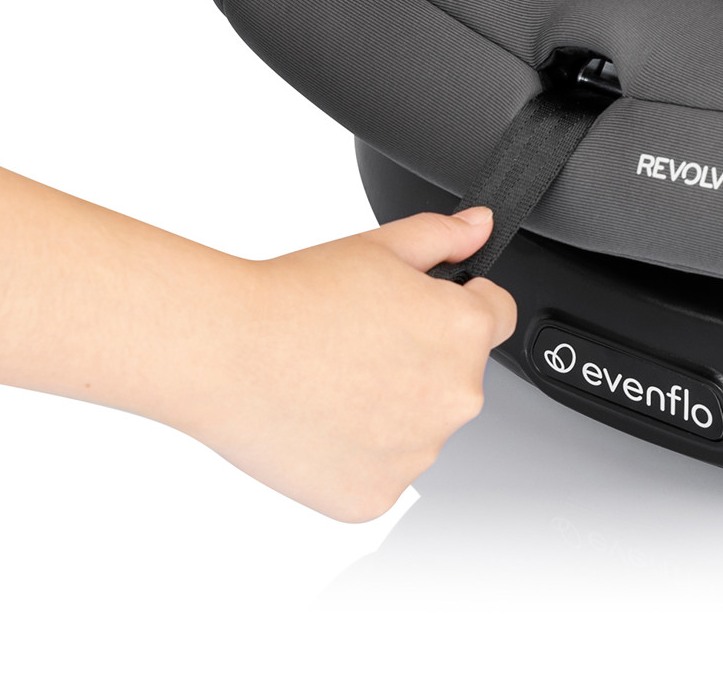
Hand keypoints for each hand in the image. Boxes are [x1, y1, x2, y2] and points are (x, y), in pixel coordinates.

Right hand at [173, 208, 515, 522]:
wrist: (224, 352)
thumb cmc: (296, 299)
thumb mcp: (381, 245)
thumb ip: (445, 236)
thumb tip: (481, 226)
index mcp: (466, 332)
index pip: (498, 315)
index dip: (461, 303)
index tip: (422, 308)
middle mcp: (455, 397)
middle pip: (458, 374)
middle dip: (423, 358)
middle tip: (362, 342)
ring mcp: (416, 455)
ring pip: (419, 425)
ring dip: (393, 409)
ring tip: (333, 379)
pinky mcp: (373, 497)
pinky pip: (382, 471)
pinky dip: (358, 455)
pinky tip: (321, 422)